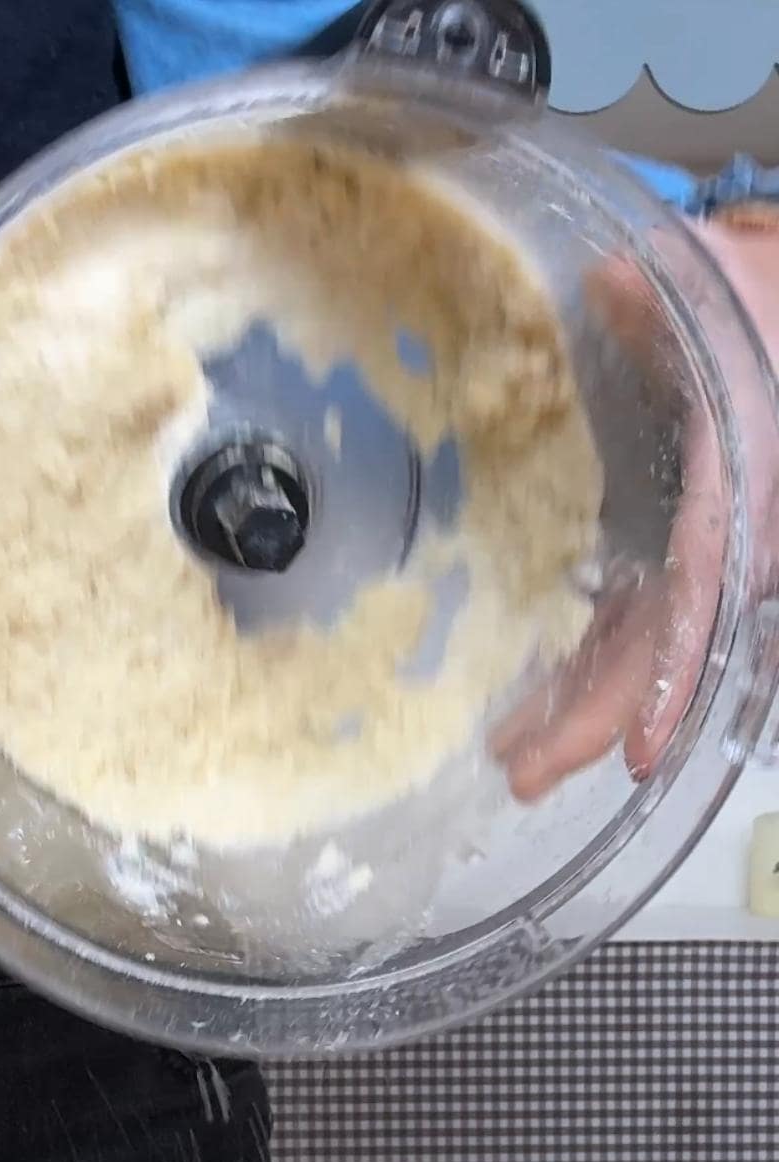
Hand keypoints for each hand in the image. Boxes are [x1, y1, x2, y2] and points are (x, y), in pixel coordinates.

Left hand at [495, 216, 778, 801]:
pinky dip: (586, 671)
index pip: (704, 598)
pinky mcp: (682, 560)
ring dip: (580, 711)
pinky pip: (636, 629)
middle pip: (664, 657)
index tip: (640, 753)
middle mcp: (730, 548)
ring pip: (647, 655)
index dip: (670, 678)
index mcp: (743, 493)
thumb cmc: (764, 306)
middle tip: (522, 774)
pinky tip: (531, 704)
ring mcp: (706, 562)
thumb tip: (611, 283)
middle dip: (596, 722)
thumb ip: (667, 295)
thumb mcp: (727, 286)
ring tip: (512, 758)